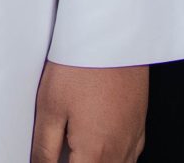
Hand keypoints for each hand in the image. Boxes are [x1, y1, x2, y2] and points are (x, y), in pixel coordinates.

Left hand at [29, 61, 145, 162]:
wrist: (114, 33)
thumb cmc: (82, 65)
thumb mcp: (50, 108)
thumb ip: (44, 149)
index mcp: (95, 153)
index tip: (49, 159)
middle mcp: (119, 152)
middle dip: (76, 162)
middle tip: (60, 150)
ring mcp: (133, 140)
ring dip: (93, 161)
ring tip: (74, 148)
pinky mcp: (139, 126)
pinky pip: (127, 157)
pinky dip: (110, 158)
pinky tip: (95, 145)